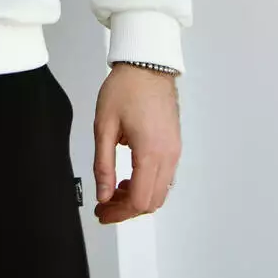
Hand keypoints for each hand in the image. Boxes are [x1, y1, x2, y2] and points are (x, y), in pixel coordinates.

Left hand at [93, 64, 180, 224]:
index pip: (140, 201)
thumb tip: (103, 195)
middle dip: (127, 209)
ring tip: (114, 190)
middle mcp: (168, 155)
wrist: (147, 64)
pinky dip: (148, 184)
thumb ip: (103, 164)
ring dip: (138, 197)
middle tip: (105, 206)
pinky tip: (129, 176)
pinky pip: (165, 177)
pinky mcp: (175, 144)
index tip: (102, 212)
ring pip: (161, 192)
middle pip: (153, 201)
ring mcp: (175, 151)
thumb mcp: (104, 126)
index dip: (119, 213)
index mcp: (150, 152)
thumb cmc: (125, 88)